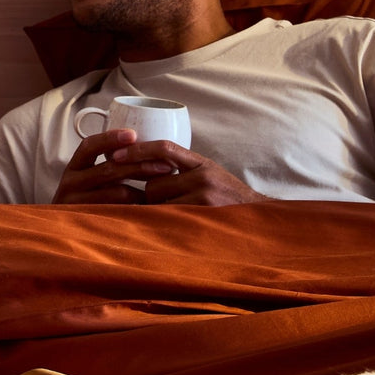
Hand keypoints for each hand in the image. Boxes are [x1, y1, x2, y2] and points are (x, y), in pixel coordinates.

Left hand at [53, 129, 269, 205]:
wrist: (261, 223)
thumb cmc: (228, 202)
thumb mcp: (209, 178)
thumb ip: (182, 171)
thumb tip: (143, 170)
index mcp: (202, 163)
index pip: (164, 148)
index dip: (137, 150)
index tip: (113, 156)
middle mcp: (203, 175)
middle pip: (153, 182)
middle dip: (151, 195)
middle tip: (165, 205)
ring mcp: (204, 196)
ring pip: (158, 201)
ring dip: (158, 210)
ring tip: (178, 215)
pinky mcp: (202, 215)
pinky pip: (167, 217)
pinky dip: (164, 222)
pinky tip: (173, 227)